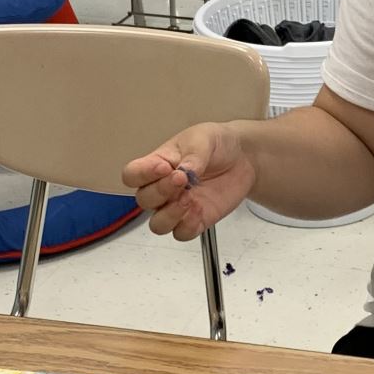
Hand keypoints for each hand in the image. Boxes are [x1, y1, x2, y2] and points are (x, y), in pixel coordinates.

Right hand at [122, 122, 256, 241]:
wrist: (242, 158)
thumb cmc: (215, 144)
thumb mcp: (202, 139)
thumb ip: (192, 155)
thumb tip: (185, 171)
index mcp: (156, 165)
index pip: (132, 175)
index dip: (141, 174)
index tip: (163, 168)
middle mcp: (162, 189)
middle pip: (144, 200)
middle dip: (161, 191)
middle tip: (182, 179)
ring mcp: (177, 207)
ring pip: (158, 224)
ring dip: (170, 215)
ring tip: (189, 199)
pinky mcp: (195, 220)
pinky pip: (181, 234)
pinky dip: (188, 225)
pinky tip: (200, 209)